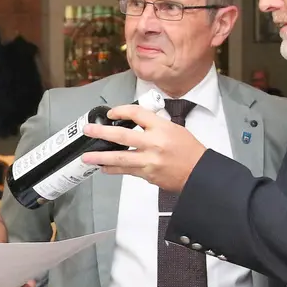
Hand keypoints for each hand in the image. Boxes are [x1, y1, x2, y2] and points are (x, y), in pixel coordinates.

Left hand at [80, 104, 206, 191]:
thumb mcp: (174, 129)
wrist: (199, 173)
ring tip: (86, 157)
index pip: (136, 113)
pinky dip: (113, 169)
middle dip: (102, 133)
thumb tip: (133, 121)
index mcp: (162, 128)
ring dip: (101, 157)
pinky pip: (126, 171)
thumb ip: (153, 125)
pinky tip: (103, 168)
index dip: (121, 111)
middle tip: (88, 130)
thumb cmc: (189, 150)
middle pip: (122, 136)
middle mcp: (154, 143)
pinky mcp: (147, 175)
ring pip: (120, 158)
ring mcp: (150, 161)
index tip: (111, 113)